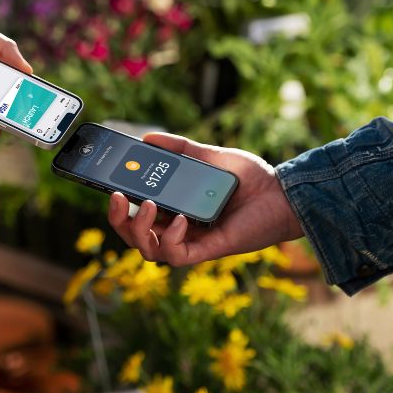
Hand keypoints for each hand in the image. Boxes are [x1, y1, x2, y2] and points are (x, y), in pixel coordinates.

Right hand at [107, 133, 304, 265]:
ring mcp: (191, 241)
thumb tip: (148, 137)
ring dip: (139, 230)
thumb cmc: (250, 179)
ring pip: (148, 251)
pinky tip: (179, 220)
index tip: (110, 186)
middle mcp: (178, 229)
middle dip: (119, 220)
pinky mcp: (208, 250)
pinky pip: (176, 255)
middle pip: (134, 237)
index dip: (119, 206)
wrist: (283, 193)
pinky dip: (169, 239)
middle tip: (118, 198)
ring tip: (148, 206)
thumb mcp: (209, 156)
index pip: (136, 214)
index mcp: (174, 209)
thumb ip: (180, 148)